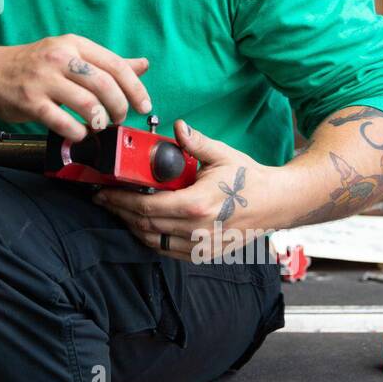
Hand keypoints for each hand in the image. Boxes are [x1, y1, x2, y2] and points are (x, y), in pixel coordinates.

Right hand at [0, 34, 150, 140]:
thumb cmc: (35, 65)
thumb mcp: (71, 55)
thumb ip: (106, 63)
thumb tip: (143, 65)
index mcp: (74, 44)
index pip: (116, 65)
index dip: (135, 89)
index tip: (143, 106)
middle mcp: (60, 57)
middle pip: (104, 84)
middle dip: (119, 107)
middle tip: (119, 119)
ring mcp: (43, 79)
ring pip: (86, 102)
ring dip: (100, 120)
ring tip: (99, 125)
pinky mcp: (29, 101)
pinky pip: (61, 120)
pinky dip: (76, 131)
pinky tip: (78, 133)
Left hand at [92, 119, 277, 262]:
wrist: (278, 203)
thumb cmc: (250, 178)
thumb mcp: (222, 155)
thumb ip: (196, 143)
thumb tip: (178, 127)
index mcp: (197, 205)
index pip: (147, 207)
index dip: (121, 200)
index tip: (105, 191)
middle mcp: (197, 229)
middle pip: (145, 225)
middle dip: (120, 212)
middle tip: (104, 200)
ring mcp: (202, 245)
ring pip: (154, 242)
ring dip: (132, 227)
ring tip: (119, 212)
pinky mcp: (206, 254)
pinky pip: (168, 251)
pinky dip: (151, 240)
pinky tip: (142, 227)